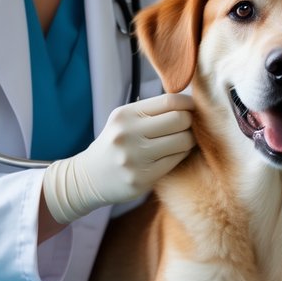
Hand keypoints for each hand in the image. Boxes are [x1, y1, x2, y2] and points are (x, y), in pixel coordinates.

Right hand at [41, 93, 194, 223]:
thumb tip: (189, 103)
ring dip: (189, 140)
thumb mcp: (125, 121)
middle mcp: (128, 134)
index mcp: (125, 115)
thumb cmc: (115, 144)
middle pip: (179, 120)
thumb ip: (152, 111)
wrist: (89, 177)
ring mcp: (135, 158)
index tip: (192, 108)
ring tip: (183, 141)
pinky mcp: (142, 179)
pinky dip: (181, 156)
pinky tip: (175, 154)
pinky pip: (176, 161)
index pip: (168, 101)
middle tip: (189, 126)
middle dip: (190, 122)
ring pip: (182, 142)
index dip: (187, 103)